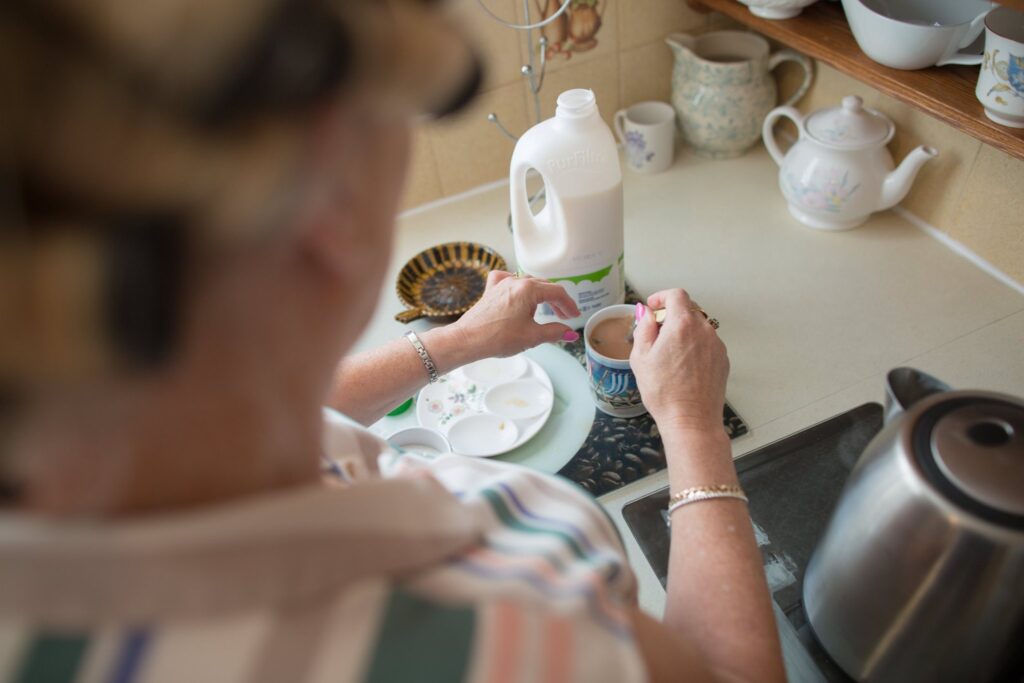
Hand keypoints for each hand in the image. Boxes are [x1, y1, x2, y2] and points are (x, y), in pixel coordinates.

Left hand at [450, 271, 580, 358]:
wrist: (468, 340)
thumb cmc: (497, 338)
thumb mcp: (532, 336)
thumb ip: (555, 332)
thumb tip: (571, 333)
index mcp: (529, 289)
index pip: (557, 293)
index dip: (569, 305)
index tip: (574, 315)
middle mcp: (515, 281)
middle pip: (544, 287)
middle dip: (556, 301)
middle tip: (564, 316)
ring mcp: (501, 284)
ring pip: (528, 283)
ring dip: (540, 295)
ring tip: (546, 310)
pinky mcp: (491, 290)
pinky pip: (507, 280)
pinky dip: (518, 285)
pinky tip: (519, 292)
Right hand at [630, 289, 728, 432]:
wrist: (691, 420)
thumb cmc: (664, 392)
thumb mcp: (641, 357)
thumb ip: (644, 328)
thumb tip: (647, 313)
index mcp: (682, 325)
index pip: (676, 295)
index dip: (661, 297)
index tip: (653, 307)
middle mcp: (704, 330)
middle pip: (689, 309)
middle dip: (671, 315)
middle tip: (657, 333)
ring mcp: (716, 345)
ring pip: (699, 326)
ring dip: (684, 331)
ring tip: (669, 354)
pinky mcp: (722, 360)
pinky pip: (707, 343)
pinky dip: (695, 345)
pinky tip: (683, 366)